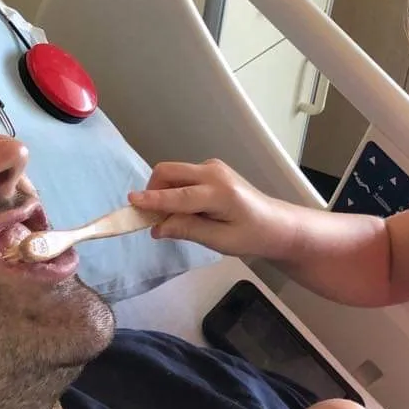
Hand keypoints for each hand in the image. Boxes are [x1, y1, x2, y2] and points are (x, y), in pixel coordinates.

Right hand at [129, 159, 304, 258]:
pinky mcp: (211, 169)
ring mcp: (212, 167)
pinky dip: (174, 191)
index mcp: (220, 192)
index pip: (178, 195)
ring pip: (173, 173)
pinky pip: (182, 176)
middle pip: (169, 172)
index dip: (153, 199)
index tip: (131, 201)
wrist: (277, 224)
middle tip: (151, 218)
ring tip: (173, 219)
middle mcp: (214, 172)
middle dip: (153, 191)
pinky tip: (186, 211)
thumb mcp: (220, 241)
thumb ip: (188, 230)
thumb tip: (157, 227)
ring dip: (163, 192)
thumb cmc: (252, 236)